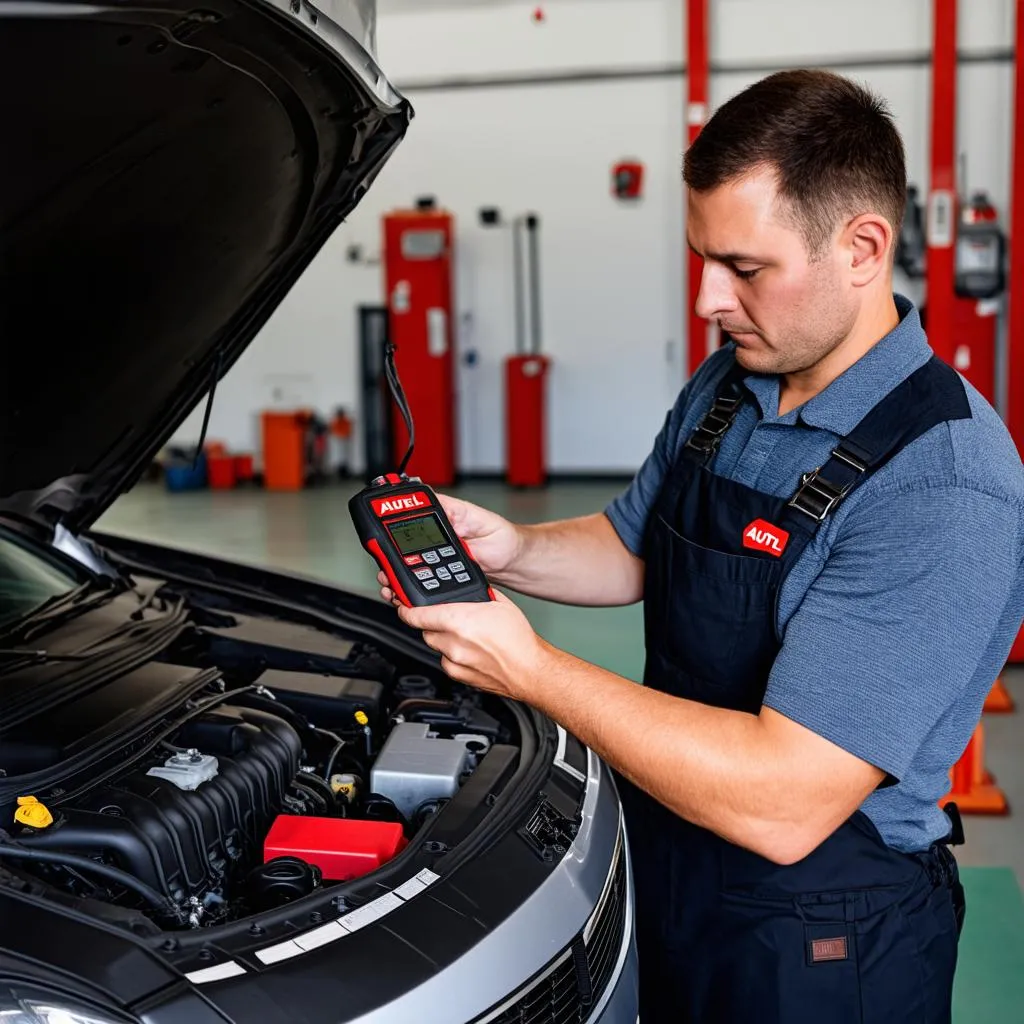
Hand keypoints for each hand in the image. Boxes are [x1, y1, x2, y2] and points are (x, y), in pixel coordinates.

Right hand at [378, 494, 520, 603]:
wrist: (512, 562)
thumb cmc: (501, 536)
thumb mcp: (478, 516)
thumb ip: (454, 509)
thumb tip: (429, 499)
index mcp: (440, 520)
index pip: (409, 521)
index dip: (392, 528)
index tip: (383, 536)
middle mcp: (434, 540)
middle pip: (400, 548)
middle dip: (386, 558)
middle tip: (384, 565)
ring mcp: (435, 559)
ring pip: (406, 568)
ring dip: (394, 576)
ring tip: (390, 582)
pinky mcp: (440, 576)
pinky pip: (420, 583)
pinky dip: (409, 590)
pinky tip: (404, 594)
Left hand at [395, 589, 549, 700]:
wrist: (530, 670)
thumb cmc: (519, 640)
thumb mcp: (498, 603)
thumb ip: (475, 594)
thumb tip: (463, 589)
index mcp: (459, 619)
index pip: (415, 614)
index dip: (405, 608)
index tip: (402, 604)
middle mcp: (452, 641)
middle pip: (425, 629)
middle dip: (432, 622)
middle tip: (449, 618)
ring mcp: (453, 661)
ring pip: (435, 645)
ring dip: (444, 638)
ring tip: (467, 636)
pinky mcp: (457, 675)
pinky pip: (445, 660)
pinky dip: (452, 654)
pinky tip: (470, 650)